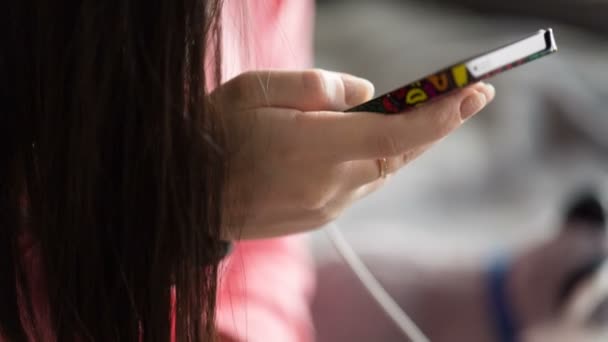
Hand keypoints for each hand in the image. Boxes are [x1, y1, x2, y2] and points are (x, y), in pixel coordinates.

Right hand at [213, 69, 494, 238]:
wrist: (185, 195)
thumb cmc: (215, 133)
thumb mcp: (257, 89)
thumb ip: (319, 87)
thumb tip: (369, 93)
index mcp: (315, 148)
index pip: (397, 135)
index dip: (442, 115)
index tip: (475, 92)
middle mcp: (330, 184)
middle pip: (402, 155)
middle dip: (437, 124)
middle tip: (467, 96)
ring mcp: (327, 207)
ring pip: (384, 172)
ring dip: (406, 144)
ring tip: (422, 115)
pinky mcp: (320, 217)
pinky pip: (362, 186)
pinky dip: (377, 162)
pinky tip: (374, 145)